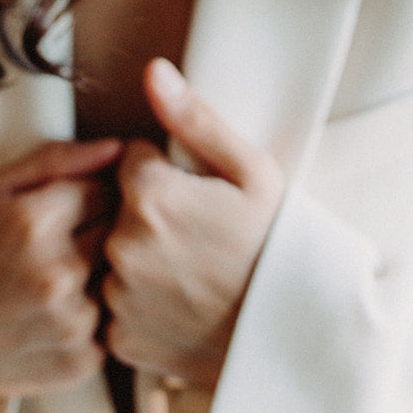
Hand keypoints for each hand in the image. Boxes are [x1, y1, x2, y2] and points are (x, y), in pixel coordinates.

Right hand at [0, 138, 121, 408]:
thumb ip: (56, 160)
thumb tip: (117, 149)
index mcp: (36, 222)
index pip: (109, 190)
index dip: (92, 197)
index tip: (70, 211)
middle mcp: (60, 273)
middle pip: (120, 234)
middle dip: (100, 234)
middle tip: (65, 245)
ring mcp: (72, 323)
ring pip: (119, 279)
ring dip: (100, 277)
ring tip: (57, 282)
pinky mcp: (81, 362)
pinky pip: (112, 324)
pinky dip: (94, 318)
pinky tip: (58, 316)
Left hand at [101, 58, 284, 388]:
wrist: (298, 332)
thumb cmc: (280, 245)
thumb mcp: (250, 170)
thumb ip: (193, 118)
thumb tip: (154, 73)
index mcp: (149, 195)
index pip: (130, 161)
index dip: (164, 173)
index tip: (195, 195)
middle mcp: (123, 245)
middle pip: (117, 210)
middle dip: (148, 215)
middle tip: (198, 237)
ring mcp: (120, 296)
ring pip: (114, 258)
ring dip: (140, 260)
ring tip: (191, 273)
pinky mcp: (122, 338)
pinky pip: (115, 308)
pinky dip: (139, 307)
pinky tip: (179, 305)